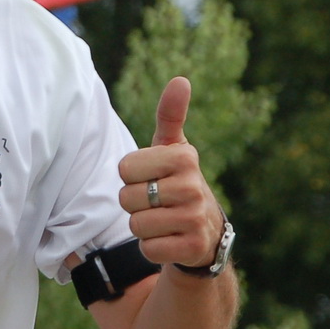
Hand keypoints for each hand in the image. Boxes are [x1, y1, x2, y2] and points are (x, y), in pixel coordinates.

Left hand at [117, 77, 223, 268]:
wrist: (205, 232)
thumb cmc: (178, 183)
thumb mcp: (174, 149)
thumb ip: (170, 115)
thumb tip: (180, 80)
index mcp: (185, 157)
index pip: (124, 168)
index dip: (131, 177)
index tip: (153, 178)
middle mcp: (194, 187)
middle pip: (127, 198)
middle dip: (135, 204)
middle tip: (158, 203)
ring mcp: (195, 218)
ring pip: (136, 225)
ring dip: (143, 227)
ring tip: (164, 221)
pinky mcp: (192, 247)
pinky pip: (148, 248)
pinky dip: (153, 248)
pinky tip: (170, 240)